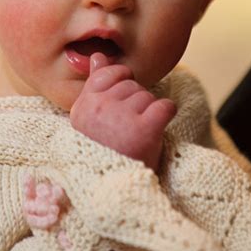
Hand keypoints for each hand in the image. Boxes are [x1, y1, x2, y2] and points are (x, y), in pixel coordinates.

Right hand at [70, 53, 176, 172]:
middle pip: (131, 85)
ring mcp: (121, 118)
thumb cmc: (104, 154)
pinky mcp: (144, 130)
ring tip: (138, 134)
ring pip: (148, 96)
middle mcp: (99, 108)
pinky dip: (167, 114)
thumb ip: (95, 85)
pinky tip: (158, 127)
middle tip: (129, 127)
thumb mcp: (91, 120)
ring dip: (149, 111)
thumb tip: (98, 56)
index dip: (121, 82)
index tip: (122, 101)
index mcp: (83, 107)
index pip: (107, 73)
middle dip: (135, 102)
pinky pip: (165, 106)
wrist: (114, 195)